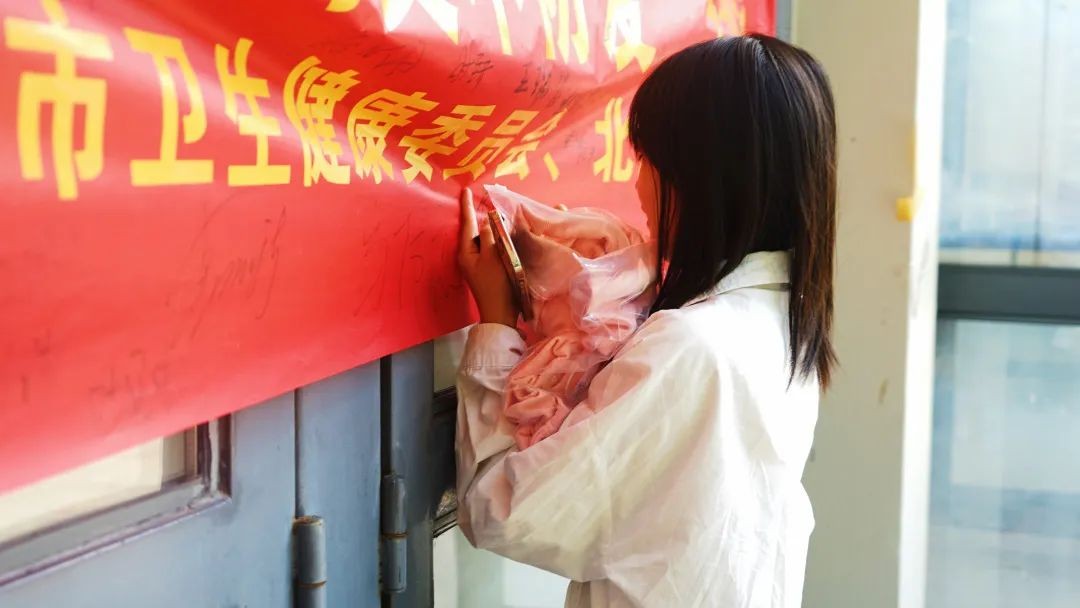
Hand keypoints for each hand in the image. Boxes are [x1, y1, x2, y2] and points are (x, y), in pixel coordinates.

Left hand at [458, 188, 518, 326]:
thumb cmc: (496, 285)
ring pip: (481, 239)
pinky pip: (487, 248)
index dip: (467, 206)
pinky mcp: (484, 269)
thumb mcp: (493, 256)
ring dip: (488, 228)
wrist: (499, 313)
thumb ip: (491, 236)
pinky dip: (493, 239)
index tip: (466, 190)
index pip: (467, 223)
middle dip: (477, 215)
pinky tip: (500, 234)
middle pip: (473, 230)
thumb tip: (488, 221)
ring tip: (493, 214)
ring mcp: (475, 264)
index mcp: (466, 252)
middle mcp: (467, 256)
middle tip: (480, 198)